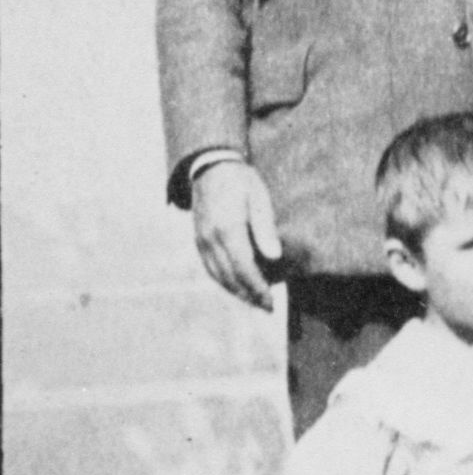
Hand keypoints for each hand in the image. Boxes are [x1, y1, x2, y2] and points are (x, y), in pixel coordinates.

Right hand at [191, 160, 281, 310]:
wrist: (210, 167)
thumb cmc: (240, 181)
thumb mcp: (259, 197)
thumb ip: (265, 227)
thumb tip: (273, 256)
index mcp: (228, 228)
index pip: (244, 268)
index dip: (258, 288)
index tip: (271, 301)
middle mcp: (211, 239)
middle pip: (230, 277)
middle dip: (249, 296)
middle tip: (267, 307)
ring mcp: (201, 241)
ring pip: (218, 276)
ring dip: (236, 292)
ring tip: (254, 301)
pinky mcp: (198, 240)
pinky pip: (209, 268)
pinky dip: (223, 281)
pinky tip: (236, 286)